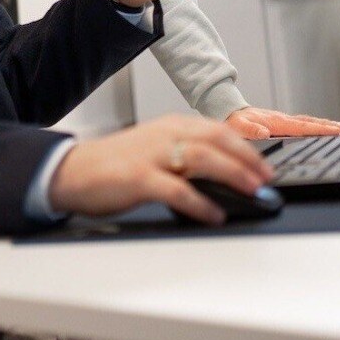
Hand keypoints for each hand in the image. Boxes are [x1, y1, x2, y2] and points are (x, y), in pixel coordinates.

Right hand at [49, 114, 272, 224]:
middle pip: (214, 139)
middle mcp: (162, 135)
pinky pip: (176, 189)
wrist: (72, 171)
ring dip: (232, 174)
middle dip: (246, 159)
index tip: (266, 164)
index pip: (216, 129)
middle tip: (266, 179)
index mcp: (168, 126)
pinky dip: (200, 202)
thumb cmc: (114, 164)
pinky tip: (213, 214)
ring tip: (251, 191)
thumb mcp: (153, 149)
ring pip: (201, 157)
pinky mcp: (138, 178)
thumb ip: (183, 153)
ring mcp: (150, 155)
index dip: (245, 146)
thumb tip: (224, 171)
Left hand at [225, 106, 339, 138]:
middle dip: (329, 125)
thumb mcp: (237, 127)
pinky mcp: (281, 122)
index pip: (301, 127)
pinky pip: (303, 123)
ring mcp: (282, 120)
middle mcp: (281, 119)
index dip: (318, 129)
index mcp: (275, 122)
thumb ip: (250, 130)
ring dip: (326, 124)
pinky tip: (323, 128)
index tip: (335, 131)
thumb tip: (263, 132)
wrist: (228, 111)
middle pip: (309, 122)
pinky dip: (316, 125)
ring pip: (308, 122)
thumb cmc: (233, 121)